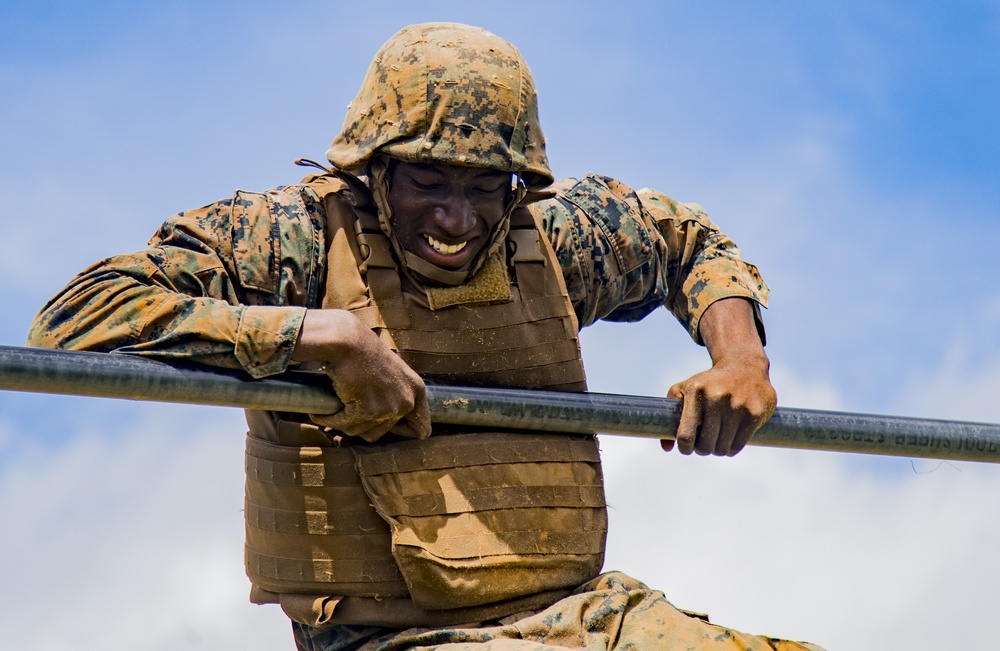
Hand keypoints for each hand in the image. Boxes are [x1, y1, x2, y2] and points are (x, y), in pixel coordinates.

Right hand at [293, 309, 430, 441]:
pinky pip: (344, 425)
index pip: (421, 428)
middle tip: (348, 407)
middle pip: (379, 433)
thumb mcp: (391, 372)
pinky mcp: (368, 411)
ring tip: (335, 405)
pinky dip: (330, 420)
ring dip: (344, 422)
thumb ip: (394, 393)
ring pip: (360, 431)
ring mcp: (388, 408)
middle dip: (361, 424)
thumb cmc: (363, 351)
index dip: (403, 431)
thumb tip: (385, 419)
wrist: (348, 341)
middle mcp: (407, 401)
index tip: (389, 429)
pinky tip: (321, 412)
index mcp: (416, 391)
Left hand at [661, 298, 775, 455]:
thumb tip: (666, 448)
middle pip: (705, 445)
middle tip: (703, 443)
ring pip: (722, 449)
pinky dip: (731, 448)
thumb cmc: (708, 383)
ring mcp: (738, 406)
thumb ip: (670, 416)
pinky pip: (738, 446)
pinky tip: (729, 439)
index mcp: (696, 391)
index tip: (687, 447)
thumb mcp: (685, 389)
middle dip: (702, 449)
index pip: (685, 435)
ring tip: (716, 440)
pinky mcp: (755, 414)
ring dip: (717, 449)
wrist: (744, 366)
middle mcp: (717, 397)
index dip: (685, 447)